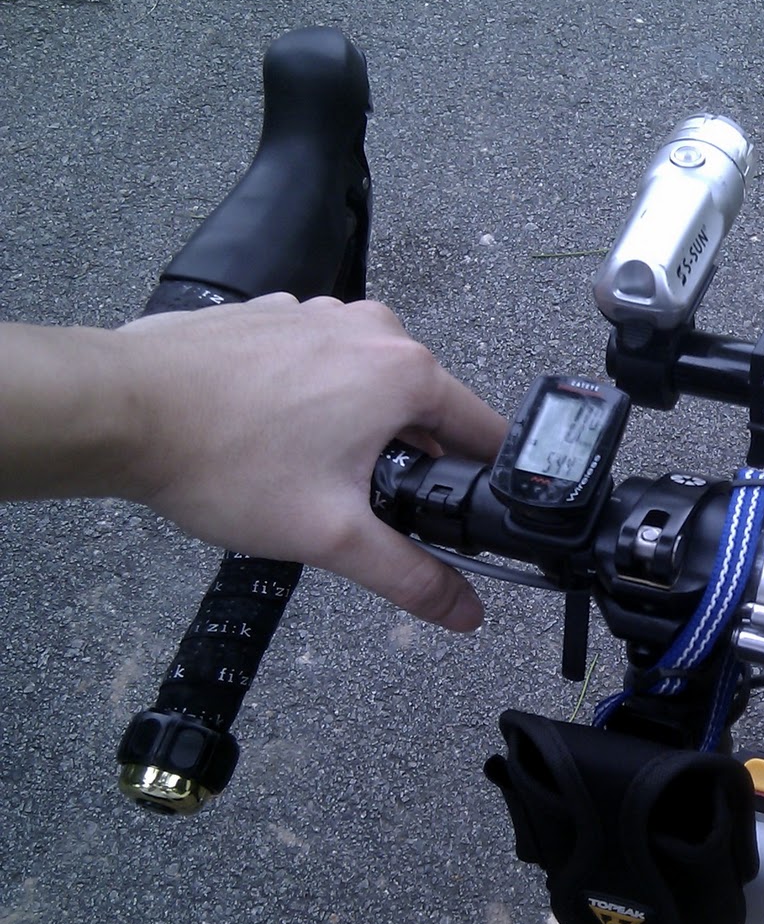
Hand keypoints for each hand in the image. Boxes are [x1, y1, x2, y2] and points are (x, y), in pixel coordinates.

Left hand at [115, 294, 506, 630]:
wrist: (121, 408)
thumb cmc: (226, 460)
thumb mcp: (334, 536)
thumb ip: (410, 576)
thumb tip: (464, 609)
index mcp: (406, 372)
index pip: (483, 430)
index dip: (480, 481)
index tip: (461, 512)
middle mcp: (372, 329)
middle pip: (423, 408)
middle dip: (403, 457)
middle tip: (356, 502)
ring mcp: (319, 313)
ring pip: (367, 385)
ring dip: (353, 428)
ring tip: (301, 470)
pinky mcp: (274, 315)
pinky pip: (317, 363)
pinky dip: (308, 399)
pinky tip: (267, 435)